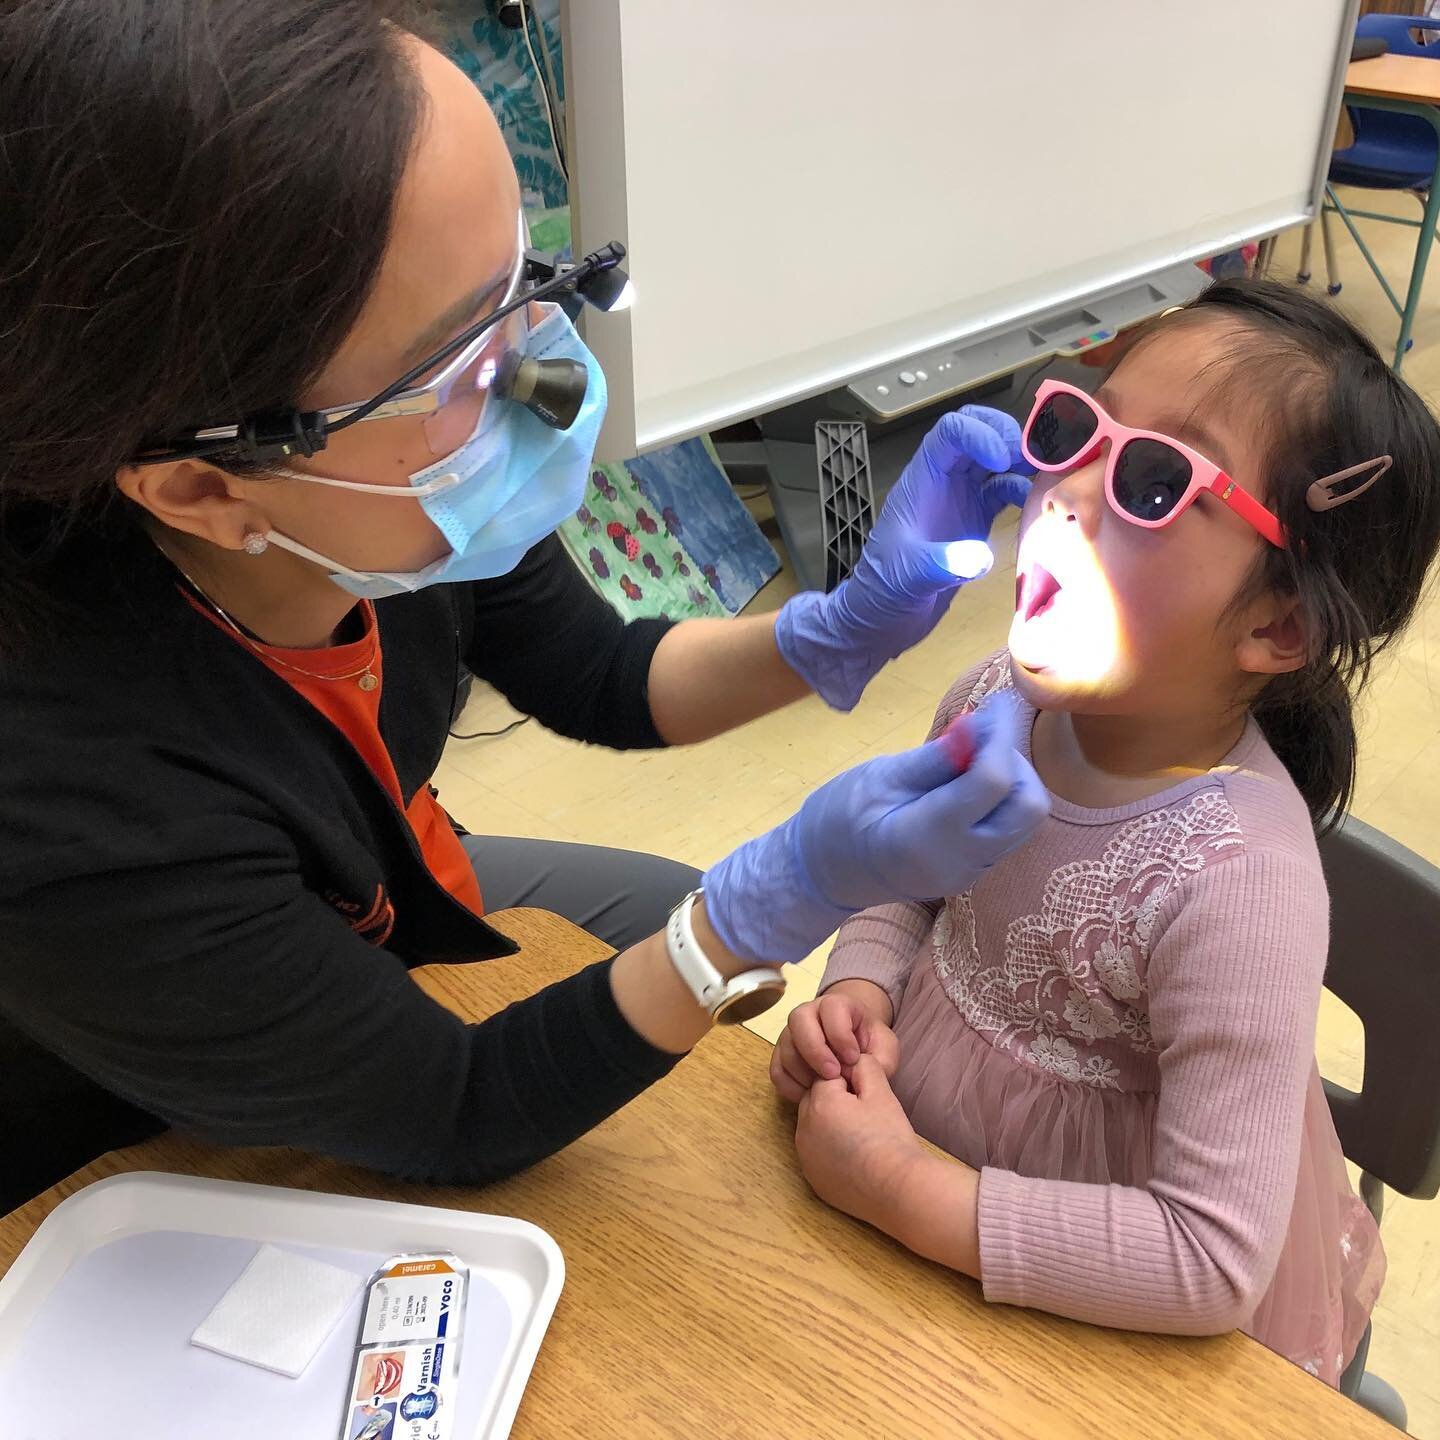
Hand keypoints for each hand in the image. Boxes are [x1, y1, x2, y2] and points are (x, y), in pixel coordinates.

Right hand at [702, 690, 1047, 961]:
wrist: (823, 873)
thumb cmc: (838, 817)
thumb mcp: (879, 777)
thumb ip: (936, 756)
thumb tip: (980, 722)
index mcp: (927, 835)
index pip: (993, 781)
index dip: (1002, 735)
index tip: (996, 702)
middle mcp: (960, 861)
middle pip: (1028, 807)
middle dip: (1017, 762)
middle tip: (984, 735)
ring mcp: (970, 873)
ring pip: (1025, 821)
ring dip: (1014, 781)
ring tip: (975, 755)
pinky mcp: (974, 872)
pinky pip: (1009, 831)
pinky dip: (1002, 800)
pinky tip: (969, 781)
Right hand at [771, 981, 897, 1102]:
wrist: (854, 1048)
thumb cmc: (870, 1044)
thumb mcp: (885, 1048)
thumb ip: (881, 1058)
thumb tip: (857, 1071)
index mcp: (836, 1005)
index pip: (831, 1007)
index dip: (840, 1034)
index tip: (853, 1058)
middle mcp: (809, 1013)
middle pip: (799, 1020)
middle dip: (815, 1050)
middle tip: (832, 1074)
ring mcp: (792, 1034)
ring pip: (786, 1046)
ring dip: (803, 1071)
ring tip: (822, 1087)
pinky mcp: (782, 1056)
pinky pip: (777, 1070)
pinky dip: (790, 1085)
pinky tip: (808, 1095)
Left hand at [775, 406, 1031, 710]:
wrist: (881, 621)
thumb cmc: (883, 594)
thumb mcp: (908, 578)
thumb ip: (942, 565)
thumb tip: (981, 558)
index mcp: (922, 481)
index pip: (951, 432)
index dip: (980, 433)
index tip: (1002, 459)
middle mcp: (943, 483)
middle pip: (979, 434)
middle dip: (1010, 438)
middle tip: (1036, 461)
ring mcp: (959, 501)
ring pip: (995, 460)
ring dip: (1021, 462)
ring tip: (1047, 478)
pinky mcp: (974, 522)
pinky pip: (1002, 492)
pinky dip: (1022, 491)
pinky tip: (1036, 509)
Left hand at [794, 1054, 921, 1232]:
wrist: (899, 1189)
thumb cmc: (890, 1138)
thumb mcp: (881, 1092)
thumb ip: (863, 1066)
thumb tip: (853, 1059)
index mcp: (819, 1103)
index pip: (828, 1078)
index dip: (852, 1085)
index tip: (870, 1100)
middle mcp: (804, 1129)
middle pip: (816, 1102)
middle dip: (837, 1103)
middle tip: (868, 1117)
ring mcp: (806, 1157)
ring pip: (815, 1128)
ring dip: (831, 1126)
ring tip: (863, 1137)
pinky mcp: (813, 1179)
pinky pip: (817, 1154)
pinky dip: (830, 1151)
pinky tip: (855, 1157)